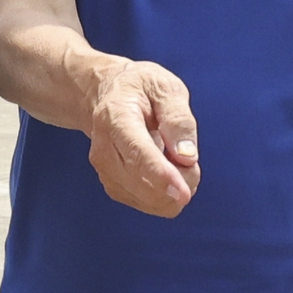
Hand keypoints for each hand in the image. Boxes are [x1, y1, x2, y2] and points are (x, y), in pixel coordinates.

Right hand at [86, 60, 200, 216]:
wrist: (108, 95)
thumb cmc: (141, 89)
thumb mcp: (165, 87)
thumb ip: (178, 119)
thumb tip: (187, 157)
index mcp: (116, 118)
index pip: (137, 153)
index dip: (162, 176)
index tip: (184, 193)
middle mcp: (104, 149)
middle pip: (144, 183)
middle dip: (181, 179)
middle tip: (189, 154)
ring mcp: (106, 172)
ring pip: (150, 200)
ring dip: (176, 188)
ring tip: (176, 156)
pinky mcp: (115, 187)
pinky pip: (150, 204)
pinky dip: (168, 194)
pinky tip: (169, 170)